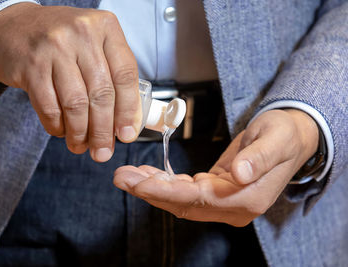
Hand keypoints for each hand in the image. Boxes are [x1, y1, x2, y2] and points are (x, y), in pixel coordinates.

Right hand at [0, 3, 140, 160]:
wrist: (15, 26)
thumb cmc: (63, 42)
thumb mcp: (94, 46)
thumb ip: (113, 77)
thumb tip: (127, 124)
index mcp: (105, 27)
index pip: (125, 75)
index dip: (129, 110)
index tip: (127, 134)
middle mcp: (82, 33)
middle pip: (101, 93)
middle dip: (104, 131)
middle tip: (103, 151)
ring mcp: (54, 48)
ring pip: (76, 104)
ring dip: (80, 133)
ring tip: (80, 146)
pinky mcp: (31, 65)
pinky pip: (49, 107)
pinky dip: (57, 126)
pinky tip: (61, 131)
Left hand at [114, 109, 318, 225]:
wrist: (292, 137)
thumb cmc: (284, 135)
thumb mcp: (276, 139)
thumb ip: (259, 158)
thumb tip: (240, 173)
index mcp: (248, 198)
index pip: (198, 200)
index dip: (166, 192)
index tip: (138, 183)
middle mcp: (234, 207)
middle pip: (184, 204)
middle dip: (150, 192)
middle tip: (122, 177)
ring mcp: (225, 202)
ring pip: (181, 200)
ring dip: (152, 189)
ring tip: (127, 175)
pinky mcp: (217, 192)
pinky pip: (185, 192)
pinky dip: (165, 184)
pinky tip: (148, 175)